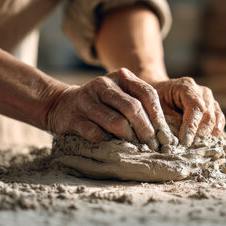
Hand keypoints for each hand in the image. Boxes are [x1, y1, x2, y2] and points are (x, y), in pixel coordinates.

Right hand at [46, 68, 173, 148]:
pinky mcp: (73, 118)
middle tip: (152, 146)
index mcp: (120, 77)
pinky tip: (112, 146)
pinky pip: (96, 134)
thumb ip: (140, 104)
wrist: (62, 105)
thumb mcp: (120, 95)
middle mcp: (103, 84)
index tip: (164, 135)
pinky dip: (108, 142)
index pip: (147, 94)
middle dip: (146, 130)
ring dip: (129, 139)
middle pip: (133, 108)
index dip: (158, 116)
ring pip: (116, 122)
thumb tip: (164, 132)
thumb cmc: (101, 104)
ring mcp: (86, 100)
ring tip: (135, 148)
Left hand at [151, 77, 225, 145]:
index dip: (192, 126)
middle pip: (208, 116)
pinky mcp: (214, 109)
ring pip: (216, 121)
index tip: (185, 142)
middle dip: (199, 134)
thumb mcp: (157, 107)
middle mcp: (202, 92)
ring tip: (195, 146)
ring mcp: (211, 99)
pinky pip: (219, 122)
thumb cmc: (157, 99)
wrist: (163, 91)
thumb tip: (175, 139)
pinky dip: (214, 134)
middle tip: (188, 147)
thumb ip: (167, 120)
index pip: (195, 107)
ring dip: (208, 136)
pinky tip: (205, 143)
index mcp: (186, 87)